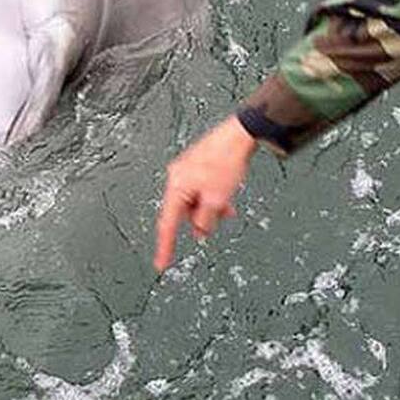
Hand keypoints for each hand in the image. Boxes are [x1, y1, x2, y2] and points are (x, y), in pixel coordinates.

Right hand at [153, 115, 257, 271]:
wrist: (238, 135)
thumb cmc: (226, 161)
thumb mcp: (216, 200)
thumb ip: (205, 221)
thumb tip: (200, 231)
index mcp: (176, 186)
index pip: (167, 224)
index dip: (165, 246)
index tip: (161, 263)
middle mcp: (177, 177)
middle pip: (183, 211)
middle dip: (199, 219)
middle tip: (215, 222)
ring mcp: (186, 169)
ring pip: (194, 200)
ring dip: (209, 208)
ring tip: (227, 208)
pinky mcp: (197, 164)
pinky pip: (200, 189)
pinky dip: (211, 197)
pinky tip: (225, 199)